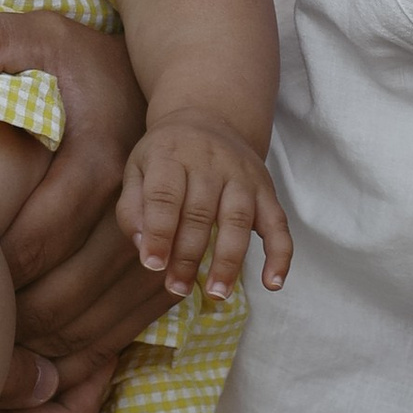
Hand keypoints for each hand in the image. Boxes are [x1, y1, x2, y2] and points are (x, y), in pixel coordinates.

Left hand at [0, 11, 160, 359]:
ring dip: (65, 339)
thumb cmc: (70, 60)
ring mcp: (162, 226)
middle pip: (83, 282)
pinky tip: (59, 350)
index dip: (3, 266)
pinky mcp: (169, 247)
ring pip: (115, 308)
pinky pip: (140, 312)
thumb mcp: (30, 33)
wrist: (141, 74)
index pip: (46, 229)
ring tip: (14, 353)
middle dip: (32, 317)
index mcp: (99, 151)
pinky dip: (102, 340)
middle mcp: (138, 196)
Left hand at [121, 109, 291, 304]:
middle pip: (200, 213)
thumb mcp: (137, 169)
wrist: (210, 119)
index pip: (164, 196)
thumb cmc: (166, 155)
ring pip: (238, 220)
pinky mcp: (266, 190)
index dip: (158, 232)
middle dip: (188, 255)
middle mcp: (210, 163)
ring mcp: (242, 176)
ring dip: (228, 260)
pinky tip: (273, 283)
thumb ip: (133, 207)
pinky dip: (280, 254)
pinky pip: (278, 224)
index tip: (152, 265)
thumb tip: (142, 247)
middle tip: (177, 289)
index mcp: (171, 155)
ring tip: (216, 293)